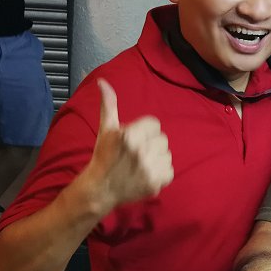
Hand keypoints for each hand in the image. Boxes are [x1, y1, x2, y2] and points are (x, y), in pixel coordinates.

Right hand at [81, 79, 172, 213]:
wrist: (101, 188)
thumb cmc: (104, 156)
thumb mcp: (106, 129)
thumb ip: (109, 105)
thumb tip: (103, 81)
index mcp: (129, 135)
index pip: (154, 124)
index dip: (145, 130)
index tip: (134, 139)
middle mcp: (141, 151)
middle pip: (162, 139)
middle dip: (151, 144)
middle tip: (136, 152)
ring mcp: (149, 169)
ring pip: (167, 154)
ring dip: (157, 157)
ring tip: (141, 163)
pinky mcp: (156, 184)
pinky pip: (170, 171)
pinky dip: (161, 172)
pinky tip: (146, 173)